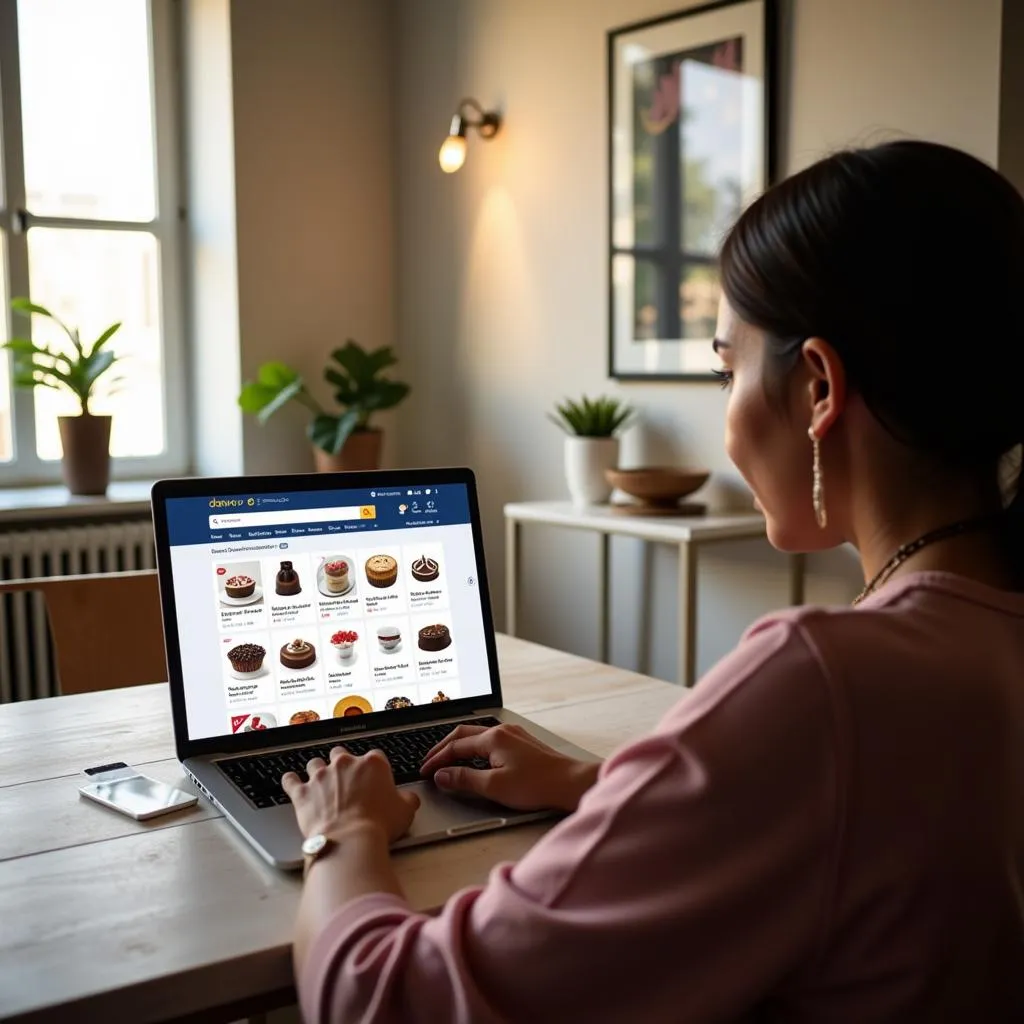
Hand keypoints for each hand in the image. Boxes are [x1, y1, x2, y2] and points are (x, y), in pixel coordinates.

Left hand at [282, 748, 419, 842]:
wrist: (350, 841)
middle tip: (345, 778)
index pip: (374, 757)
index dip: (373, 769)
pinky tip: (291, 780)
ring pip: (315, 763)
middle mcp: (345, 763)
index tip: (373, 779)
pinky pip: (291, 780)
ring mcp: (321, 776)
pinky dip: (290, 780)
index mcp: (372, 763)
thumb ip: (407, 799)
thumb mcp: (405, 811)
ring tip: (319, 779)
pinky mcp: (302, 792)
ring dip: (317, 770)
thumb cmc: (379, 825)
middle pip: (341, 754)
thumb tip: (409, 799)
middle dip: (342, 764)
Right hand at [420, 722, 599, 811]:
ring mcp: (514, 735)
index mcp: (493, 738)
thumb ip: (464, 779)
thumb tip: (442, 776)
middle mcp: (502, 731)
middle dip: (443, 748)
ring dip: (459, 747)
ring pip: (477, 736)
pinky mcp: (522, 743)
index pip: (455, 746)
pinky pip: (490, 740)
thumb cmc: (537, 785)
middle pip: (463, 734)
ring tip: (447, 760)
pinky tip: (474, 760)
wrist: (570, 783)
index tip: (425, 771)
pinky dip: (475, 749)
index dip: (437, 760)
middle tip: (429, 762)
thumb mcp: (494, 786)